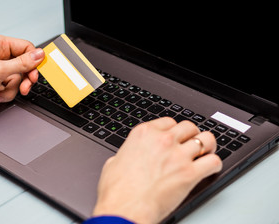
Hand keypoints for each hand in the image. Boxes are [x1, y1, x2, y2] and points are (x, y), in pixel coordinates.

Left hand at [0, 34, 43, 115]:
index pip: (26, 48)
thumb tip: (39, 55)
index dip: (33, 62)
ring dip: (11, 89)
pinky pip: (10, 86)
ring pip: (17, 79)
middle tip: (24, 88)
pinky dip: (4, 94)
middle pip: (24, 66)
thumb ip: (22, 63)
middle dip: (22, 80)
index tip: (34, 75)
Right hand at [93, 117, 221, 223]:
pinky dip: (214, 164)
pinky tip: (210, 168)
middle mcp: (162, 140)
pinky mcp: (189, 173)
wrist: (125, 208)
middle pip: (188, 126)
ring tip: (206, 152)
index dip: (174, 130)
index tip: (176, 136)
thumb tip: (129, 156)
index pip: (168, 121)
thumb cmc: (117, 190)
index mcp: (144, 134)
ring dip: (207, 145)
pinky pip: (213, 161)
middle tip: (191, 143)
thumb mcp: (114, 162)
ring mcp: (178, 155)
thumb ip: (127, 154)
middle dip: (191, 135)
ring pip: (205, 139)